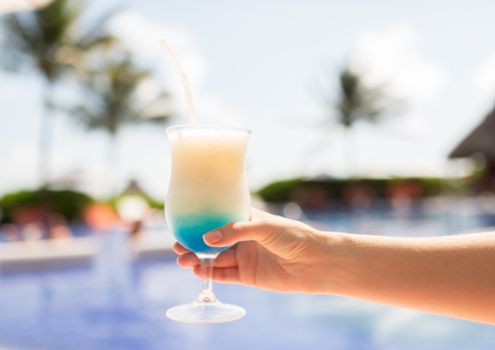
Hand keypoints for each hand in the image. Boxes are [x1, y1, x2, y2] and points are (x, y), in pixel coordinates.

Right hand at [173, 208, 334, 292]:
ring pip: (216, 258)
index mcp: (247, 219)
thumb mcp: (264, 227)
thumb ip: (235, 232)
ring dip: (198, 258)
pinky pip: (225, 274)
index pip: (219, 217)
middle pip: (213, 240)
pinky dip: (211, 273)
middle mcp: (243, 238)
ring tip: (182, 259)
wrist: (316, 262)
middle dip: (194, 242)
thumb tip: (206, 239)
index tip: (182, 221)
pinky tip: (197, 270)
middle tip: (176, 245)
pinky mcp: (248, 275)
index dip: (201, 220)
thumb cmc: (294, 236)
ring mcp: (245, 256)